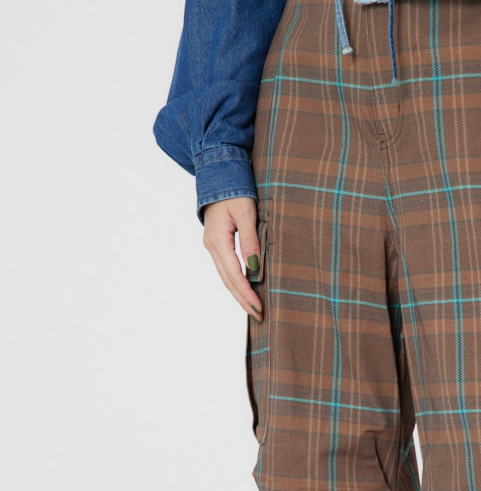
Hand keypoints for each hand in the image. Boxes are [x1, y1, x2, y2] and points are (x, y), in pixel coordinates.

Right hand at [202, 196, 263, 321]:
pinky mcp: (217, 244)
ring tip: (253, 309)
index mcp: (218, 240)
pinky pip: (226, 268)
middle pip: (227, 280)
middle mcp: (212, 246)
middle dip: (242, 300)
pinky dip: (235, 282)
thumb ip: (250, 239)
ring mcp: (212, 246)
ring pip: (225, 276)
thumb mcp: (246, 212)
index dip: (246, 293)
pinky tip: (244, 291)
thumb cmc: (235, 190)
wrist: (218, 174)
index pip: (234, 274)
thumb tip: (254, 266)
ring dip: (239, 294)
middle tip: (259, 316)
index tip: (258, 308)